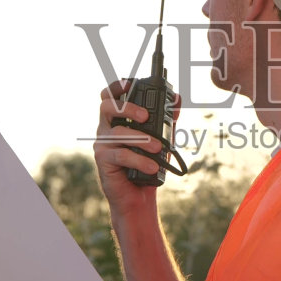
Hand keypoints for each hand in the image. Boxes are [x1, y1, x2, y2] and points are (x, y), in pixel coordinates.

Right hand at [94, 80, 180, 209]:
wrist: (139, 196)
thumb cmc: (148, 163)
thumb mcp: (162, 138)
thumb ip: (168, 118)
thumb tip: (177, 99)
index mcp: (117, 120)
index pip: (110, 97)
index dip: (117, 87)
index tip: (130, 84)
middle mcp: (106, 129)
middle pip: (107, 107)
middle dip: (127, 108)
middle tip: (146, 116)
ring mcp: (102, 144)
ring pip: (118, 133)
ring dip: (142, 139)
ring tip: (158, 148)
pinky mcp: (104, 161)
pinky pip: (121, 155)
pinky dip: (139, 159)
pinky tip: (151, 166)